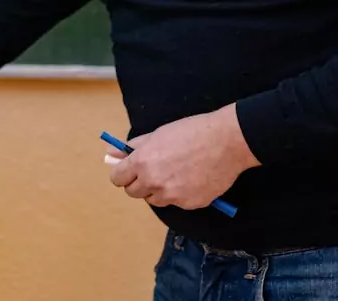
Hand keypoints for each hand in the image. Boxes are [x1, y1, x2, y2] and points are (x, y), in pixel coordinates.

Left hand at [107, 104, 258, 210]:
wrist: (226, 142)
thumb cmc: (191, 132)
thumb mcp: (157, 134)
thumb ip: (133, 147)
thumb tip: (111, 153)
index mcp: (142, 162)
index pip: (117, 179)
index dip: (122, 174)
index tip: (128, 171)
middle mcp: (154, 182)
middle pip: (133, 192)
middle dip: (139, 183)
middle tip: (153, 171)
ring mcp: (172, 196)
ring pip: (154, 200)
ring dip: (158, 191)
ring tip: (174, 173)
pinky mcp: (190, 204)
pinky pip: (176, 203)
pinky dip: (179, 195)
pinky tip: (191, 179)